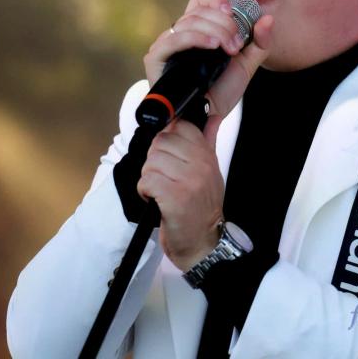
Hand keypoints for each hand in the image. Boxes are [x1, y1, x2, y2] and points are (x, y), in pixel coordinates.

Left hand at [136, 119, 223, 270]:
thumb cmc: (202, 207)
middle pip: (160, 142)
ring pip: (151, 162)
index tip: (168, 155)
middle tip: (162, 177)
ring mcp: (189, 181)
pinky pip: (147, 181)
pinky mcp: (175, 198)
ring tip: (159, 190)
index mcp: (207, 155)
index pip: (181, 126)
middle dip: (154, 160)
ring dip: (148, 178)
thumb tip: (213, 116)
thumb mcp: (210, 172)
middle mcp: (201, 165)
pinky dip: (144, 191)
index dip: (167, 139)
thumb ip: (208, 141)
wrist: (202, 242)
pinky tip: (153, 199)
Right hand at [144, 0, 273, 121]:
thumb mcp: (246, 65)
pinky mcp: (156, 57)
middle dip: (224, 23)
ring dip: (215, 31)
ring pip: (189, 22)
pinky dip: (195, 38)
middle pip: (199, 10)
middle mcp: (179, 32)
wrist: (207, 118)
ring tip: (230, 50)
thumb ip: (259, 42)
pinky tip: (212, 46)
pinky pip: (173, 39)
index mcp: (198, 29)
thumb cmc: (221, 92)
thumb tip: (268, 18)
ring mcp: (166, 44)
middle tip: (237, 44)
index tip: (233, 12)